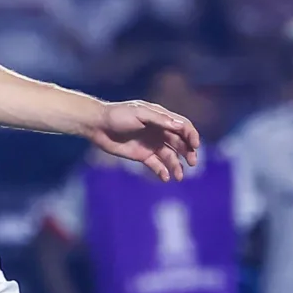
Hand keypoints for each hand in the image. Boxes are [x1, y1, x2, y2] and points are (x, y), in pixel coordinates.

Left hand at [85, 100, 201, 181]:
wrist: (97, 126)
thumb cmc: (117, 115)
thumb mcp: (139, 113)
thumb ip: (159, 120)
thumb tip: (180, 126)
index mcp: (160, 118)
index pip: (182, 126)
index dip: (191, 135)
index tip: (195, 146)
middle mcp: (159, 131)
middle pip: (180, 143)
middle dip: (188, 152)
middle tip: (192, 162)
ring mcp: (151, 144)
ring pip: (170, 156)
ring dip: (177, 165)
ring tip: (179, 176)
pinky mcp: (142, 155)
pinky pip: (156, 165)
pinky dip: (162, 171)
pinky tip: (166, 178)